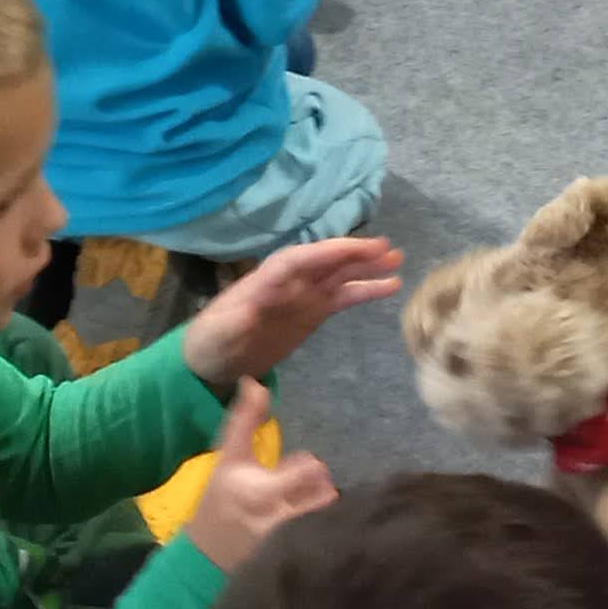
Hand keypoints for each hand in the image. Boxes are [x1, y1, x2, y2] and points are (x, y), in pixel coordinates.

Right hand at [178, 373, 338, 572]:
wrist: (207, 551)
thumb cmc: (220, 495)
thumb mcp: (228, 456)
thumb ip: (244, 420)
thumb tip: (255, 382)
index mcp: (263, 491)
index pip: (308, 473)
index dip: (310, 465)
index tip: (304, 463)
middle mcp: (280, 518)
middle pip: (324, 499)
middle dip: (322, 487)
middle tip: (314, 482)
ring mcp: (289, 542)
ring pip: (325, 520)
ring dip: (323, 507)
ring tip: (313, 500)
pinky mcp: (294, 558)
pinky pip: (320, 540)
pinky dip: (323, 531)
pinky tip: (317, 525)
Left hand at [182, 233, 403, 392]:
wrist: (213, 360)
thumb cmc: (210, 343)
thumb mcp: (216, 335)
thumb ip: (232, 324)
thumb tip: (248, 313)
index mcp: (264, 281)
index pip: (298, 261)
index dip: (326, 253)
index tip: (354, 249)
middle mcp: (288, 282)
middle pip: (324, 261)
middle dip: (352, 253)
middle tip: (386, 249)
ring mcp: (304, 295)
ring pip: (339, 274)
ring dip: (366, 265)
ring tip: (397, 259)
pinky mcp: (314, 311)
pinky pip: (344, 297)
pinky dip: (366, 290)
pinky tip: (391, 285)